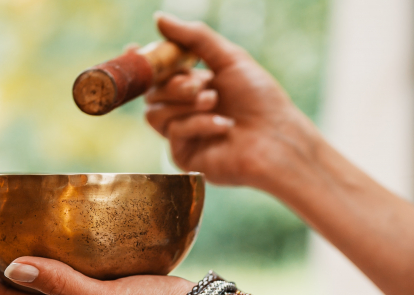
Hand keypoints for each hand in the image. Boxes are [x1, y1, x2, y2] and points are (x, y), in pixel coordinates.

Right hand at [145, 12, 325, 191]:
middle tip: (201, 83)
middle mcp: (185, 110)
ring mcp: (184, 134)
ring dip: (185, 104)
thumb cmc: (260, 99)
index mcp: (194, 85)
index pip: (158, 74)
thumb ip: (195, 38)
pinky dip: (198, 123)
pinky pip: (173, 133)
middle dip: (174, 84)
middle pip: (151, 92)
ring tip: (214, 102)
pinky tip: (224, 126)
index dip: (145, 62)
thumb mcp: (229, 59)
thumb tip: (159, 18)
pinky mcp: (185, 156)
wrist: (278, 138)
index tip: (135, 48)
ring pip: (155, 113)